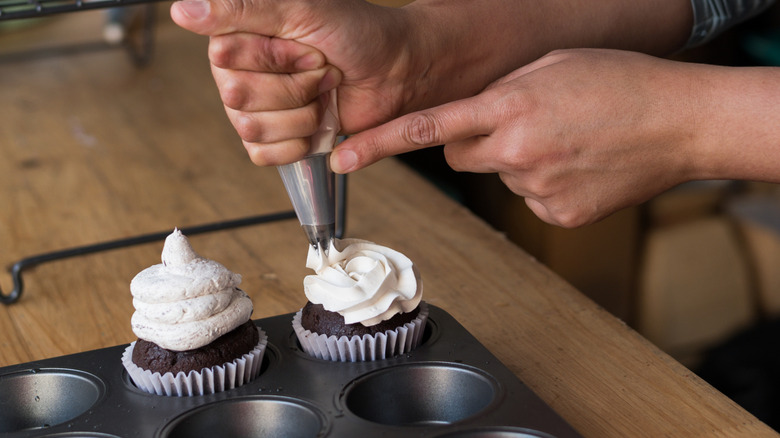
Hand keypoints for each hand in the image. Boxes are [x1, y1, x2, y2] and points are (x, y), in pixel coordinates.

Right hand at [171, 0, 415, 164]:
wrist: (396, 70)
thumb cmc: (355, 33)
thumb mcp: (301, 9)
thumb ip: (242, 10)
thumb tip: (182, 10)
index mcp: (239, 36)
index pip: (227, 60)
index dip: (274, 59)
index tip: (307, 46)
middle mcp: (240, 72)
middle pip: (237, 98)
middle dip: (293, 86)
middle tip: (320, 69)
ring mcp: (257, 108)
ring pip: (251, 128)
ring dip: (301, 114)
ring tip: (323, 92)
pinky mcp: (276, 139)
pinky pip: (262, 155)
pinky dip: (297, 143)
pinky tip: (317, 122)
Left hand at [332, 49, 705, 226]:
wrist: (680, 123)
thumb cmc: (620, 83)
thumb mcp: (550, 66)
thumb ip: (502, 92)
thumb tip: (474, 121)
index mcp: (509, 108)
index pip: (428, 129)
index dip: (379, 144)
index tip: (343, 158)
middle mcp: (515, 153)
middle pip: (462, 158)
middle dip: (477, 143)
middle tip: (520, 126)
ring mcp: (537, 190)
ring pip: (501, 177)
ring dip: (520, 162)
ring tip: (566, 143)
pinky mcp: (557, 215)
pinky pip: (531, 198)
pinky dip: (546, 184)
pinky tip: (578, 167)